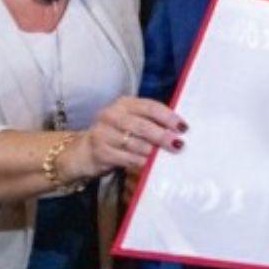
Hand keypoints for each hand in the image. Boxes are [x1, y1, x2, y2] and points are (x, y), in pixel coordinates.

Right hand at [66, 96, 184, 178]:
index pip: (150, 107)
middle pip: (143, 126)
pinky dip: (140, 162)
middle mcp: (112, 114)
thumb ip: (151, 122)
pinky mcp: (100, 152)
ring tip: (164, 157)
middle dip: (162, 136)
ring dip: (152, 152)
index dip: (168, 117)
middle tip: (178, 145)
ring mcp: (103, 133)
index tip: (183, 127)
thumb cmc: (118, 135)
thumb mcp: (132, 122)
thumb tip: (180, 130)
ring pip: (134, 143)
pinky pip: (126, 158)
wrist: (85, 151)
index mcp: (125, 103)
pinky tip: (148, 165)